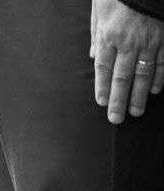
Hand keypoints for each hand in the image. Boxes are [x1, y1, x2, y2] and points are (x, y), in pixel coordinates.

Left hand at [91, 0, 163, 122]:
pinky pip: (162, 60)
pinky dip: (159, 76)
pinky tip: (155, 90)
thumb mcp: (99, 10)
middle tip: (117, 119)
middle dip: (119, 101)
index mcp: (108, 35)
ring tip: (136, 112)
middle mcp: (128, 41)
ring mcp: (149, 39)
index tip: (103, 104)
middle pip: (122, 77)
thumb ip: (96, 34)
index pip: (103, 69)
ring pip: (143, 73)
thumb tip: (93, 55)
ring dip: (139, 95)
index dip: (103, 88)